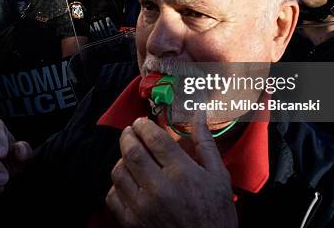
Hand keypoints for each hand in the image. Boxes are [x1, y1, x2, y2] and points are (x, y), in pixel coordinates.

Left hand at [106, 114, 236, 227]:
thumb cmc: (216, 215)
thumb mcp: (219, 177)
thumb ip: (205, 144)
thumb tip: (199, 115)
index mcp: (182, 173)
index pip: (154, 138)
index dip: (144, 125)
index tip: (142, 122)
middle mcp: (159, 187)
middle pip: (132, 151)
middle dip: (128, 135)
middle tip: (131, 131)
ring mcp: (143, 206)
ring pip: (119, 171)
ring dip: (121, 158)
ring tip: (129, 154)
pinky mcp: (132, 222)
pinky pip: (113, 195)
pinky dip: (117, 184)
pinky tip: (128, 180)